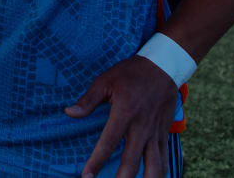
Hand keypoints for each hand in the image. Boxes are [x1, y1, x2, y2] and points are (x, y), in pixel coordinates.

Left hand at [65, 55, 177, 177]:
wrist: (163, 67)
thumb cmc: (130, 73)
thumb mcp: (105, 80)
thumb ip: (87, 100)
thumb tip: (69, 113)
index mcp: (124, 113)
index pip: (108, 143)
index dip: (96, 162)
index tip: (86, 176)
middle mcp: (141, 127)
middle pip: (132, 162)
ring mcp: (155, 132)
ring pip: (154, 166)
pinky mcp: (164, 134)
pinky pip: (164, 159)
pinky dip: (159, 173)